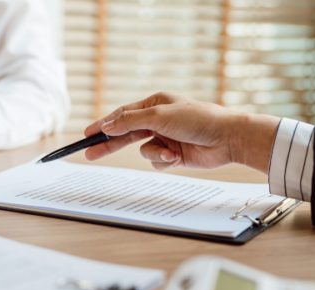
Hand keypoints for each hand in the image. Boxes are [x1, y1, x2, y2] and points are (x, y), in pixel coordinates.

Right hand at [83, 92, 280, 173]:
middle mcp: (158, 120)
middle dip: (110, 145)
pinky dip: (165, 161)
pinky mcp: (173, 154)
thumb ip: (130, 121)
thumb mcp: (160, 116)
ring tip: (171, 153)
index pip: (122, 114)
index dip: (103, 125)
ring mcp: (165, 138)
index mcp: (154, 103)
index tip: (86, 134)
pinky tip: (178, 157)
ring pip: (143, 151)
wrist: (228, 139)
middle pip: (126, 134)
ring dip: (155, 154)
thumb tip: (108, 125)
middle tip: (89, 153)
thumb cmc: (198, 120)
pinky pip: (156, 161)